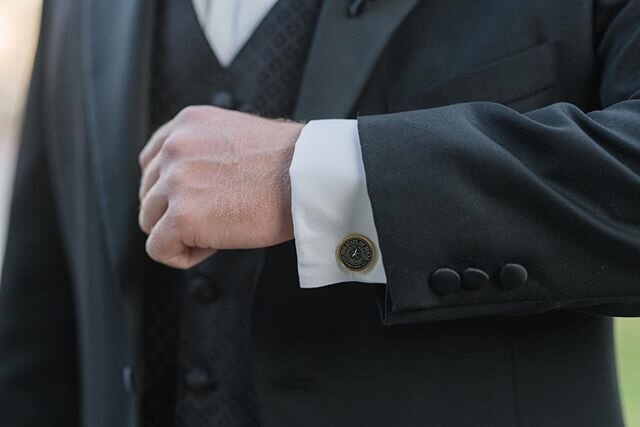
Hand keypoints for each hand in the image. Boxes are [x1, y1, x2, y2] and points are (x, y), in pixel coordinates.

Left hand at [138, 105, 303, 268]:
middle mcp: (174, 148)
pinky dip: (183, 255)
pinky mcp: (181, 215)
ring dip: (181, 232)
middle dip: (178, 212)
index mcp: (186, 124)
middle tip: (217, 215)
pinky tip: (214, 244)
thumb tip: (195, 182)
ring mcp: (175, 181)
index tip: (199, 199)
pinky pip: (159, 249)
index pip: (151, 163)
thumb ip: (203, 152)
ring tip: (219, 229)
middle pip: (149, 196)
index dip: (174, 190)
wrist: (310, 177)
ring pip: (150, 222)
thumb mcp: (234, 136)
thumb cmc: (289, 163)